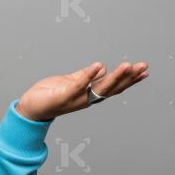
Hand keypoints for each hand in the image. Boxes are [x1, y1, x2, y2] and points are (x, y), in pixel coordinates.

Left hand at [15, 61, 149, 121]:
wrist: (30, 108)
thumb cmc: (50, 95)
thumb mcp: (70, 82)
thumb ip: (85, 76)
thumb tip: (102, 69)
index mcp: (89, 94)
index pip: (113, 86)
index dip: (129, 80)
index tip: (144, 71)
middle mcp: (86, 98)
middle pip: (111, 87)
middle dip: (128, 77)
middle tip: (143, 66)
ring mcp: (76, 98)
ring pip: (99, 87)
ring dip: (115, 77)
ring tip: (127, 65)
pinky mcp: (64, 96)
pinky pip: (79, 84)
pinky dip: (89, 75)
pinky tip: (98, 66)